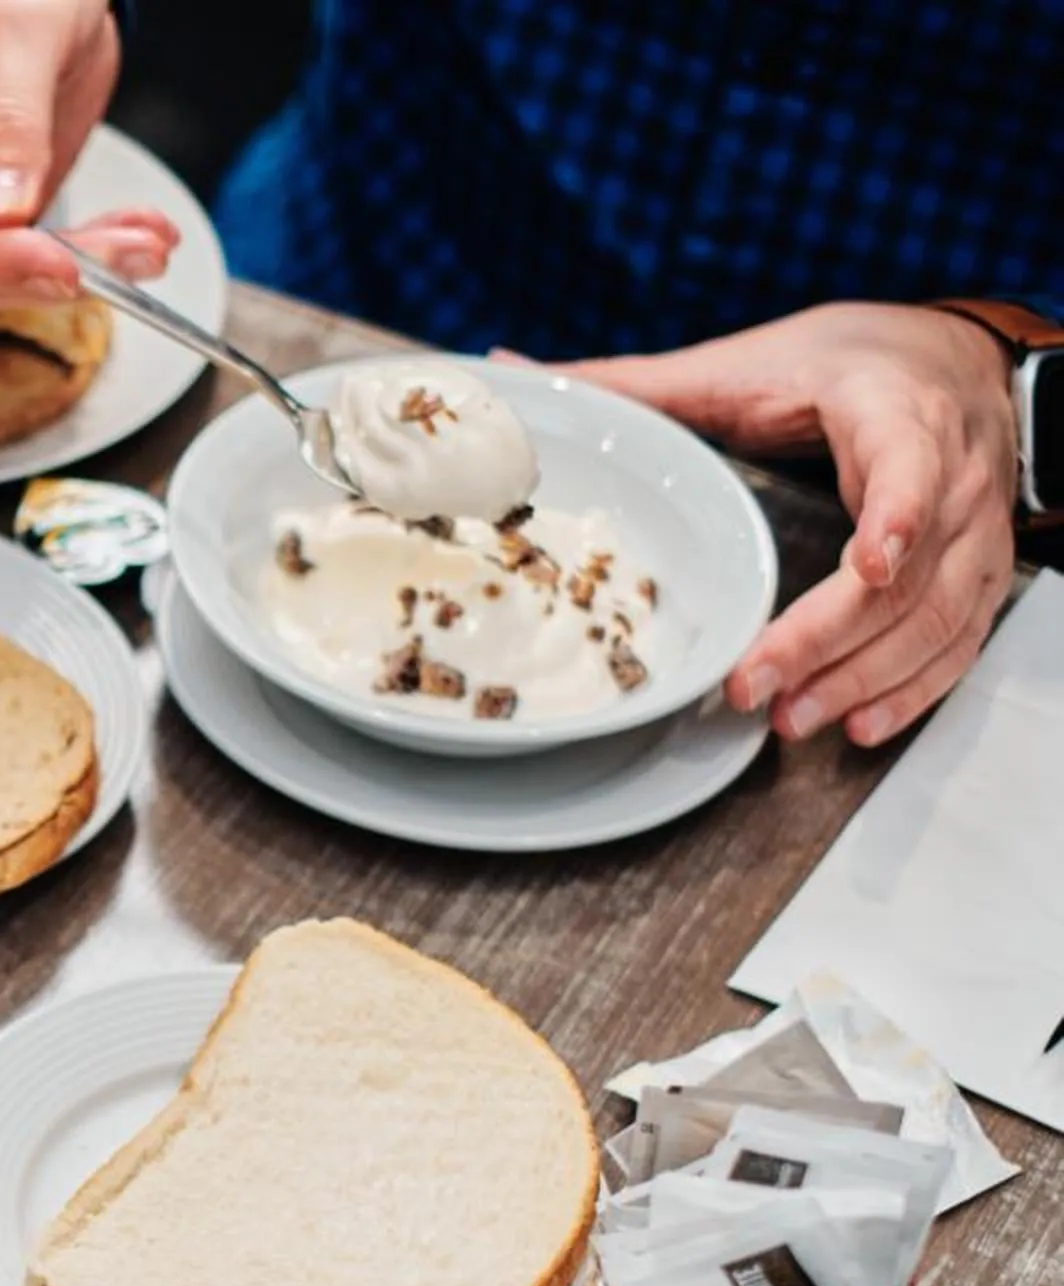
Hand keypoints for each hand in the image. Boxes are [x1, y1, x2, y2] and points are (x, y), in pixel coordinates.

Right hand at [0, 0, 177, 310]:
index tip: (56, 264)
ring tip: (149, 245)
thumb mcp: (21, 22)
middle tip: (129, 256)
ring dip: (81, 268)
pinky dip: (89, 253)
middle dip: (45, 268)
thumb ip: (9, 115)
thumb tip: (0, 210)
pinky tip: (139, 239)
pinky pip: (31, 254)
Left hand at [546, 305, 1017, 744]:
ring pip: (939, 613)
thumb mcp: (740, 363)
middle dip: (833, 637)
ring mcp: (976, 522)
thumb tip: (508, 363)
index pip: (908, 461)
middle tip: (756, 688)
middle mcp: (950, 466)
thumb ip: (631, 380)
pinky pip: (962, 636)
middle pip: (912, 568)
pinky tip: (860, 725)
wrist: (950, 357)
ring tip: (793, 719)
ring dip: (868, 677)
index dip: (896, 513)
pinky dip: (915, 686)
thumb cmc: (846, 360)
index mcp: (890, 405)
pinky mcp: (981, 563)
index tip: (866, 564)